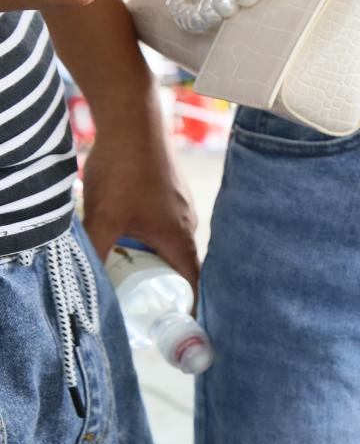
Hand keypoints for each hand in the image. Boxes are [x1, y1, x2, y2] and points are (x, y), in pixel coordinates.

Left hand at [82, 124, 200, 297]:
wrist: (134, 120)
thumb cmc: (124, 170)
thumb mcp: (102, 217)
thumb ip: (94, 251)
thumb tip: (84, 281)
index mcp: (180, 240)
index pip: (191, 286)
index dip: (183, 307)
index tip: (168, 322)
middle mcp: (189, 226)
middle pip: (181, 267)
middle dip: (162, 286)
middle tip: (138, 300)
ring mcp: (183, 206)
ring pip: (172, 244)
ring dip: (155, 258)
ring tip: (128, 267)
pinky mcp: (174, 192)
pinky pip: (168, 224)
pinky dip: (153, 237)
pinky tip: (128, 230)